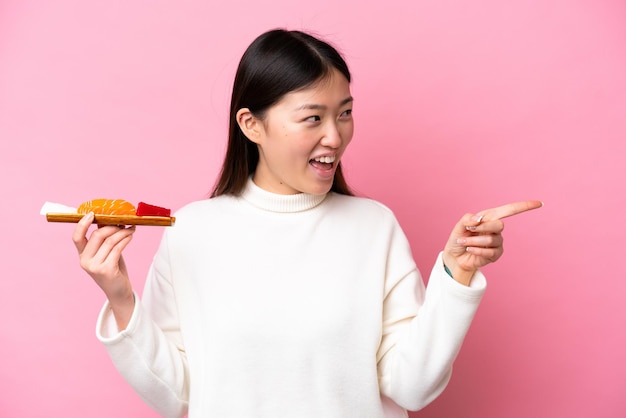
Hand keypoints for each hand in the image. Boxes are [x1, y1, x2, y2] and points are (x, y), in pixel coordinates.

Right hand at [72, 212, 135, 328]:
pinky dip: (125, 239)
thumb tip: (109, 219)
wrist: (118, 292)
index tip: (92, 213)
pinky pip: (117, 248)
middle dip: (112, 226)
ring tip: (131, 229)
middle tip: (124, 222)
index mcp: (82, 256)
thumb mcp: (106, 253)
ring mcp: (94, 266)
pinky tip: (131, 236)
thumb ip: (104, 239)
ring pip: (110, 241)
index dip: (82, 224)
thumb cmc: (113, 270)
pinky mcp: (106, 270)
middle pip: (97, 235)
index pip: (76, 237)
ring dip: (123, 232)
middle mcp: (85, 261)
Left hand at [442, 200, 542, 284]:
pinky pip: (489, 252)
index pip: (509, 210)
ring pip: (490, 239)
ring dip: (473, 241)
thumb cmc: (458, 238)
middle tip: (469, 229)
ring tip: (464, 242)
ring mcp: (497, 242)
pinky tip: (469, 249)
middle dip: (482, 227)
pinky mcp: (495, 255)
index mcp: (489, 217)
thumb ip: (468, 219)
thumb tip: (480, 219)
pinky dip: (476, 250)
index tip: (539, 203)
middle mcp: (496, 229)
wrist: (455, 256)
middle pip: (499, 225)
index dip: (524, 206)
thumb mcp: (459, 226)